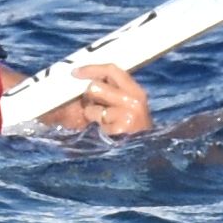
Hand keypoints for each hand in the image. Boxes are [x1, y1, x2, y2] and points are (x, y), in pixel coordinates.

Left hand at [39, 61, 153, 137]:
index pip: (112, 70)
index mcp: (136, 91)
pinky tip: (107, 134)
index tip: (75, 72)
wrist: (146, 154)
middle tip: (91, 106)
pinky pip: (94, 123)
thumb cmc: (134, 129)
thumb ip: (115, 92)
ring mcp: (127, 115)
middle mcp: (134, 100)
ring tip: (104, 124)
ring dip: (91, 115)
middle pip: (96, 87)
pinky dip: (96, 129)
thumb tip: (89, 80)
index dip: (91, 68)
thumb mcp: (130, 106)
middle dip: (88, 97)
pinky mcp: (119, 129)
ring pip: (91, 107)